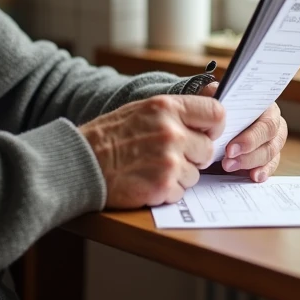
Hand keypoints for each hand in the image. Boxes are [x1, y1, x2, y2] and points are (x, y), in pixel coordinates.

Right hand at [79, 94, 225, 208]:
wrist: (82, 162)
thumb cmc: (110, 135)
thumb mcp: (143, 109)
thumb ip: (176, 111)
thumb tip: (210, 116)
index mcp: (167, 107)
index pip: (216, 113)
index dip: (214, 127)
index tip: (205, 134)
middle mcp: (172, 132)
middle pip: (208, 149)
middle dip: (194, 156)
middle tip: (170, 156)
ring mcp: (169, 160)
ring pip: (196, 174)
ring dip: (179, 176)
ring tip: (152, 168)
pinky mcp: (162, 185)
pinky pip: (181, 192)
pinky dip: (167, 191)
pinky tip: (147, 181)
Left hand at [200, 84, 286, 182]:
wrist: (217, 120)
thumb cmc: (220, 107)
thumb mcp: (214, 97)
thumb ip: (215, 94)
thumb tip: (216, 93)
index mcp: (265, 105)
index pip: (266, 120)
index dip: (251, 136)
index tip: (231, 147)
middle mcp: (273, 122)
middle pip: (269, 138)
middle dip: (249, 150)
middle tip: (228, 158)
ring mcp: (272, 140)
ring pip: (270, 153)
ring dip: (250, 162)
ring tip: (229, 166)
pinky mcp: (269, 157)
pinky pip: (271, 166)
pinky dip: (262, 172)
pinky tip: (253, 176)